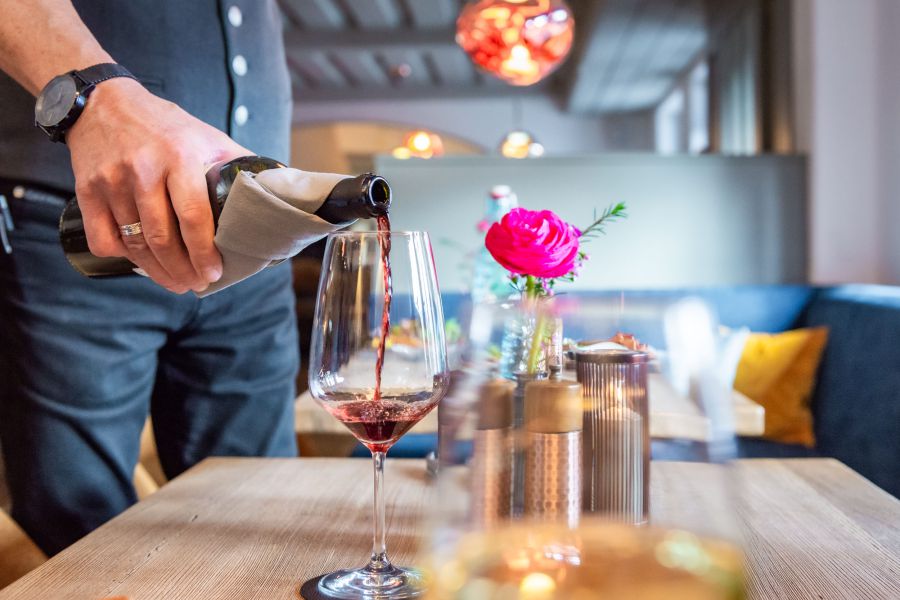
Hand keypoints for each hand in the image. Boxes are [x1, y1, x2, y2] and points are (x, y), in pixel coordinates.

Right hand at [67, 78, 249, 292]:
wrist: (104, 103)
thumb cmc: (165, 126)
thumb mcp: (206, 136)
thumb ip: (236, 164)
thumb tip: (275, 190)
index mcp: (179, 156)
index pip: (193, 214)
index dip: (203, 250)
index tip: (214, 272)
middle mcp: (143, 170)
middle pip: (162, 237)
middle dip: (183, 269)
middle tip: (197, 284)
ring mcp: (111, 181)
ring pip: (134, 242)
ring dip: (158, 271)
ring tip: (176, 283)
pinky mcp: (86, 190)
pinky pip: (102, 238)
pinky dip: (122, 257)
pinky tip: (140, 263)